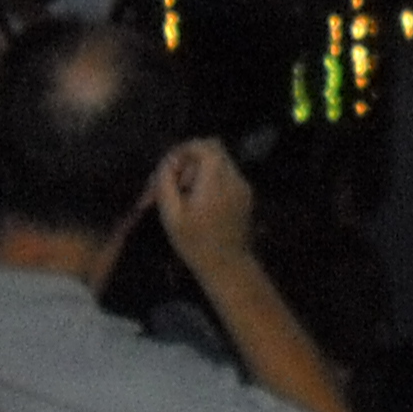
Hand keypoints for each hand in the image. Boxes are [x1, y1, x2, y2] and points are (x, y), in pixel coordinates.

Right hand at [152, 138, 256, 275]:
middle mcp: (235, 178)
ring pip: (219, 163)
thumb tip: (168, 162)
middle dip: (189, 162)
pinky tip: (198, 203)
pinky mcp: (245, 196)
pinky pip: (226, 177)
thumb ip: (166, 182)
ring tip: (183, 197)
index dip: (185, 150)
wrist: (227, 265)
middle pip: (213, 151)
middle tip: (174, 186)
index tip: (169, 168)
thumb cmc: (195, 243)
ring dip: (198, 172)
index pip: (206, 146)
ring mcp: (243, 187)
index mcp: (216, 180)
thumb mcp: (171, 214)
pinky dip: (210, 181)